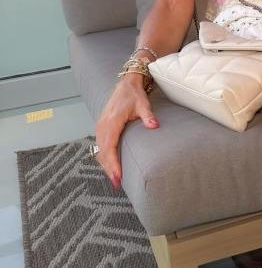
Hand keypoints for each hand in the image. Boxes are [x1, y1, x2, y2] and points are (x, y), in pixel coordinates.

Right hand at [93, 74, 158, 188]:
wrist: (126, 83)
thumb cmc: (133, 94)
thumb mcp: (143, 103)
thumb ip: (148, 116)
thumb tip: (154, 125)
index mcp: (111, 122)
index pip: (109, 147)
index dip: (113, 164)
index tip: (117, 176)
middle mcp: (102, 126)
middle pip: (103, 152)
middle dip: (109, 169)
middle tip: (117, 184)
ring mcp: (100, 126)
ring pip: (100, 150)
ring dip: (106, 164)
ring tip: (114, 179)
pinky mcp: (101, 127)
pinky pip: (100, 145)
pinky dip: (104, 157)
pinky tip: (111, 165)